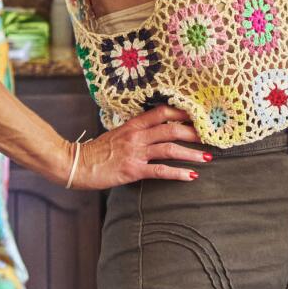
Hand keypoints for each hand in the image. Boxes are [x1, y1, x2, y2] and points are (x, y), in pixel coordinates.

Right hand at [68, 106, 207, 189]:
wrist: (76, 164)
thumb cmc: (97, 151)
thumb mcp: (117, 134)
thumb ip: (136, 131)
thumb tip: (155, 131)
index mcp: (133, 124)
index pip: (162, 112)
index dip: (183, 112)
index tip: (199, 115)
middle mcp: (137, 136)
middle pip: (172, 129)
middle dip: (194, 133)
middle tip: (211, 137)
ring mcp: (135, 152)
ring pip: (170, 149)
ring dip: (192, 153)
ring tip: (208, 157)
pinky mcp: (132, 170)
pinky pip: (160, 171)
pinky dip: (178, 173)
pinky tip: (192, 176)